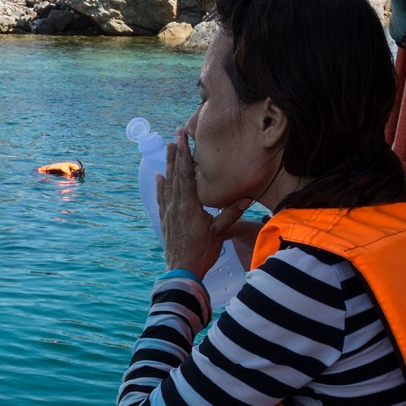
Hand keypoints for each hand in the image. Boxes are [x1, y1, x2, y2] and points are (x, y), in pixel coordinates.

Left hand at [156, 127, 251, 276]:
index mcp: (189, 205)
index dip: (184, 154)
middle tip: (176, 134)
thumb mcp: (219, 232)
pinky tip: (158, 177)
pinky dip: (160, 185)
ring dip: (168, 165)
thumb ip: (231, 214)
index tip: (182, 137)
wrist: (181, 271)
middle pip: (175, 174)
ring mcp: (168, 212)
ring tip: (168, 147)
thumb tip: (247, 197)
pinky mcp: (165, 220)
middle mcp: (176, 205)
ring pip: (168, 183)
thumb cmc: (202, 253)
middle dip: (176, 153)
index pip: (186, 174)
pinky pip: (161, 198)